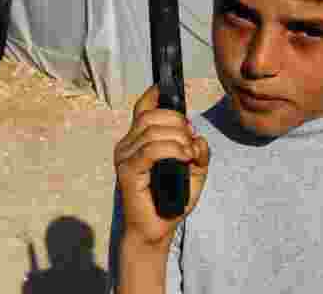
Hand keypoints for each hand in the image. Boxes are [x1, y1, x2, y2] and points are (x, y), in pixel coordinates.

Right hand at [113, 85, 209, 248]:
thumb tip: (197, 137)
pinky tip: (183, 159)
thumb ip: (198, 153)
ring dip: (178, 139)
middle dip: (178, 122)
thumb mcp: (193, 173)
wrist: (155, 231)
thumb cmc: (171, 201)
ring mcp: (125, 157)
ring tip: (189, 155)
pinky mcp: (127, 171)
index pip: (143, 107)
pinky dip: (171, 150)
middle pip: (152, 115)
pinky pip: (151, 150)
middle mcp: (127, 144)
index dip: (155, 95)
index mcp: (138, 139)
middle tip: (190, 143)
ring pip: (153, 131)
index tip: (170, 91)